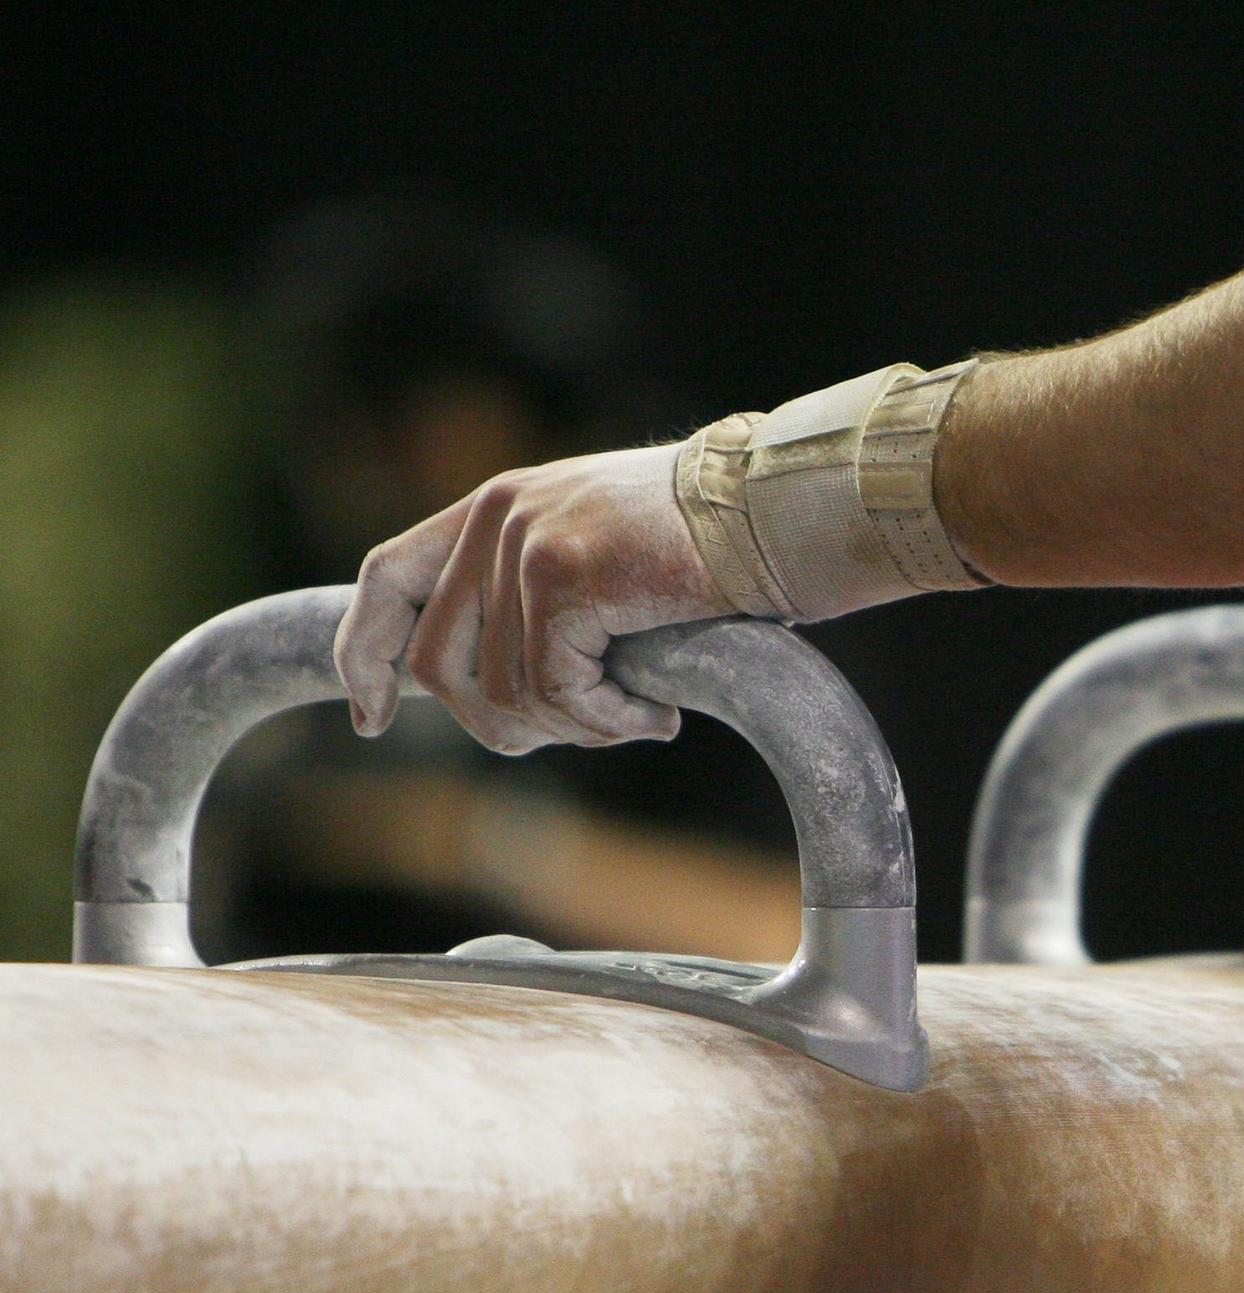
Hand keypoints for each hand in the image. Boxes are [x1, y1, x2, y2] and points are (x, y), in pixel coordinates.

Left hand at [334, 437, 732, 753]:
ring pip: (503, 691)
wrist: (772, 514)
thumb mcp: (597, 558)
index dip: (366, 653)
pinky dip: (605, 722)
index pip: (388, 578)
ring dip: (572, 727)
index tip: (374, 719)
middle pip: (439, 664)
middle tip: (581, 731)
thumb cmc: (706, 549)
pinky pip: (556, 690)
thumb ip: (533, 601)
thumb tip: (494, 700)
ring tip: (635, 716)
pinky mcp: (564, 576)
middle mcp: (496, 515)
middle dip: (501, 724)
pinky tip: (654, 714)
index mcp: (494, 506)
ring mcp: (525, 543)